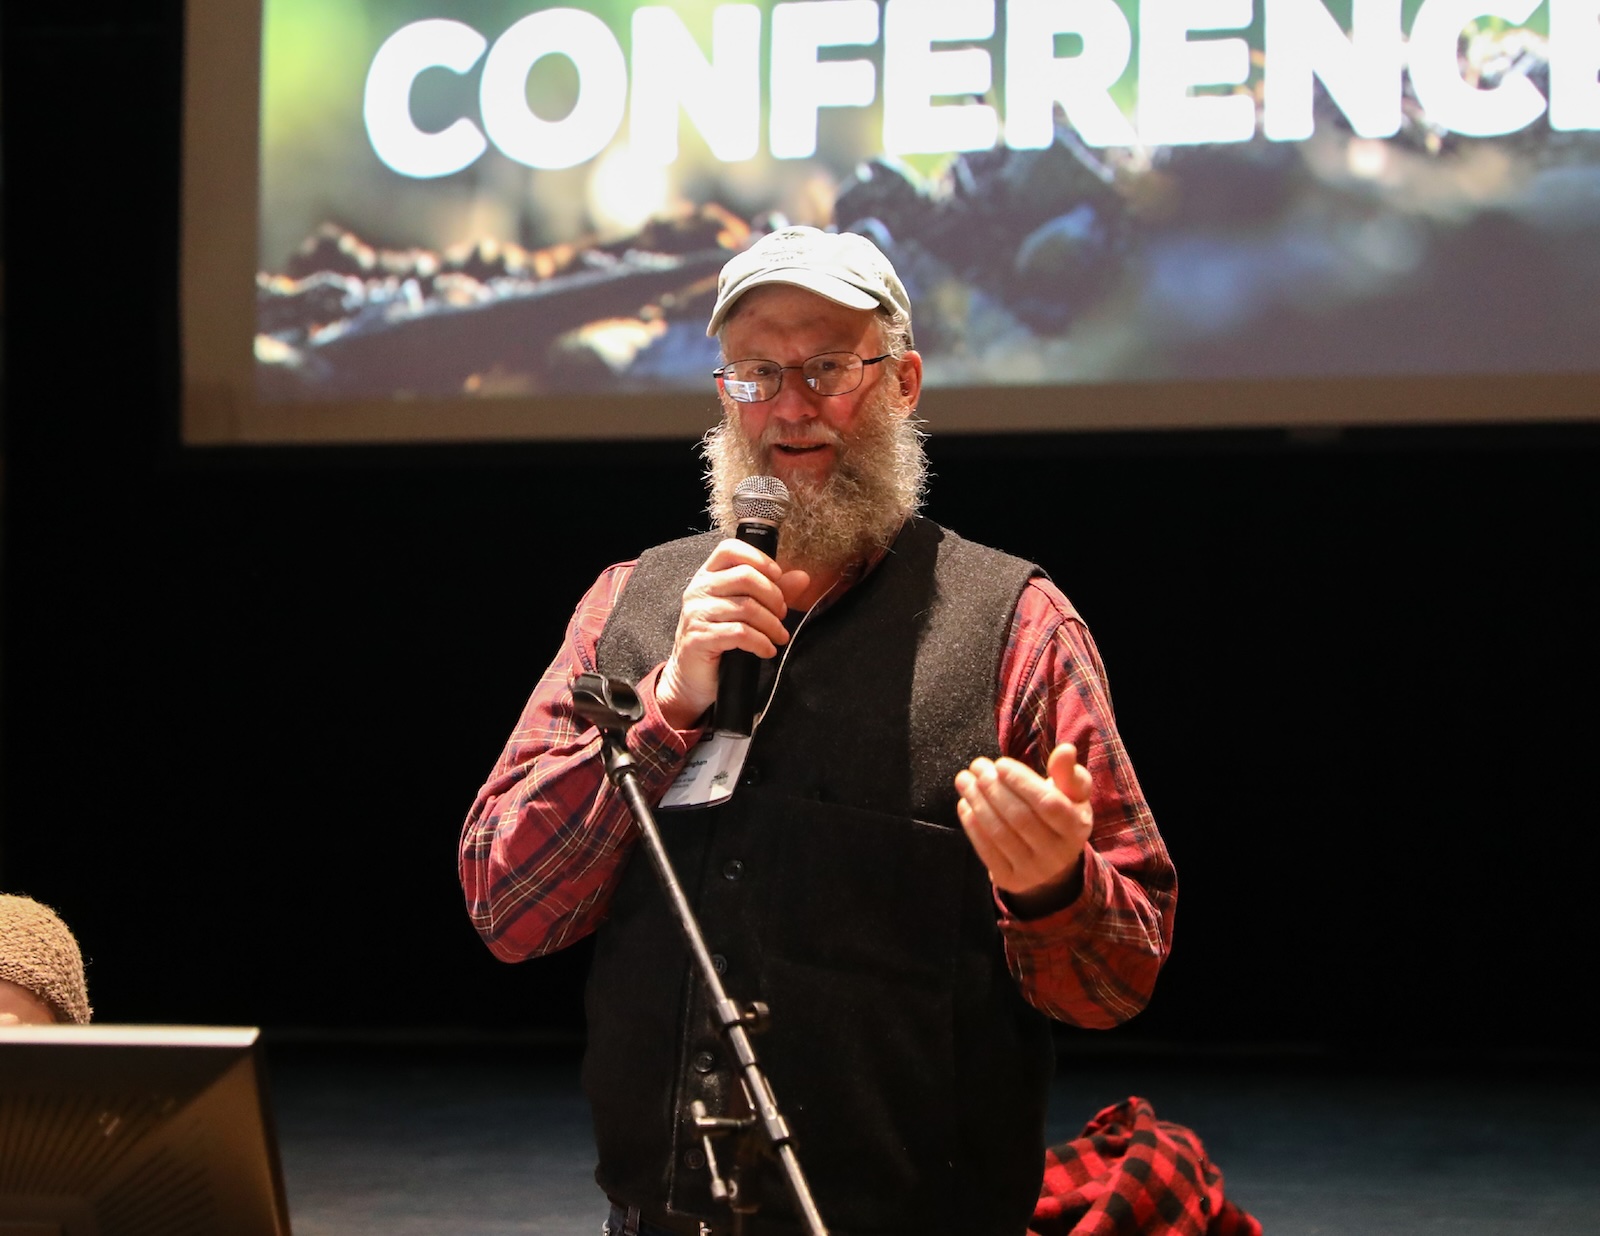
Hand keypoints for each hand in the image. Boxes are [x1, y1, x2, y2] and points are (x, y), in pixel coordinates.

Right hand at [656, 539, 809, 729]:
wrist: (692, 677)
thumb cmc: (720, 639)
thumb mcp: (745, 611)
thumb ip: (773, 591)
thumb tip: (802, 577)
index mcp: (707, 576)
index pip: (730, 549)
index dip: (759, 558)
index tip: (777, 576)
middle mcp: (698, 590)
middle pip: (745, 577)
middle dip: (773, 596)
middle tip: (782, 614)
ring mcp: (696, 614)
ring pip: (746, 607)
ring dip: (772, 624)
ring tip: (779, 636)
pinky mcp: (699, 638)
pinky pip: (740, 633)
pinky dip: (761, 643)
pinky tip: (767, 650)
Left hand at [955, 744, 1092, 917]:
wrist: (1052, 862)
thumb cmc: (1061, 813)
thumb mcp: (1072, 794)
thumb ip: (1068, 772)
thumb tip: (1065, 749)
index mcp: (1077, 829)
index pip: (1048, 804)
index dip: (1022, 782)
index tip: (1000, 763)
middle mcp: (1058, 855)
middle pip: (1020, 818)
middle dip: (994, 788)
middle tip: (977, 766)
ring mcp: (1034, 871)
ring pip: (1000, 833)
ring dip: (977, 803)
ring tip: (964, 780)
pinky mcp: (1011, 880)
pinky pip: (986, 851)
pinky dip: (972, 826)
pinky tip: (964, 804)